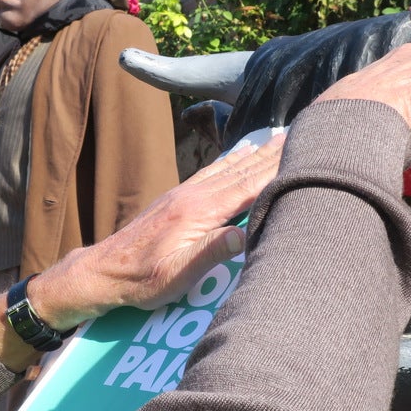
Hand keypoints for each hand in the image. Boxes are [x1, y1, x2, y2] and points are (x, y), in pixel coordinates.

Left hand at [30, 136, 285, 326]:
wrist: (103, 270)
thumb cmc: (141, 280)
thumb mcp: (177, 276)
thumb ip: (211, 253)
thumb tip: (246, 233)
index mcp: (200, 212)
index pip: (249, 186)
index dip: (279, 168)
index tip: (306, 149)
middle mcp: (195, 194)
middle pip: (244, 168)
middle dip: (276, 150)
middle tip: (307, 129)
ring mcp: (186, 192)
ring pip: (230, 165)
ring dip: (258, 150)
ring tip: (284, 135)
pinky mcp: (179, 197)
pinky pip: (214, 170)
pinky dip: (235, 158)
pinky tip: (243, 152)